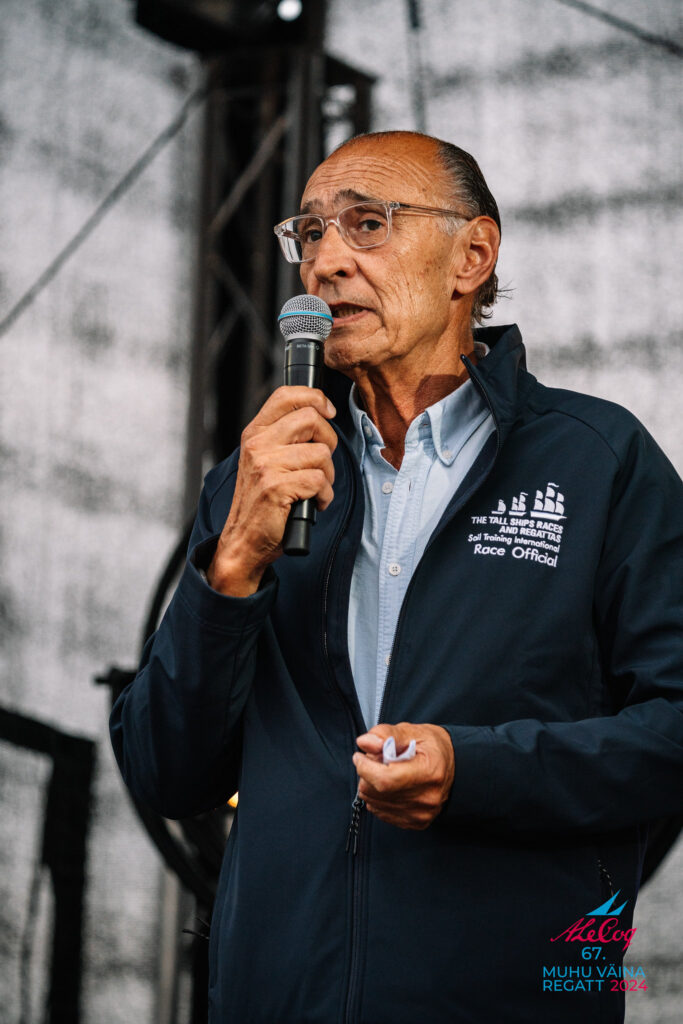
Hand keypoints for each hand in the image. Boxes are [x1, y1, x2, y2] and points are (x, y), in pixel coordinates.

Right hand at [207, 386, 337, 595]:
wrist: (244, 540)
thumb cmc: (261, 502)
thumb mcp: (265, 460)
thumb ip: (284, 436)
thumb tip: (321, 416)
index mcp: (255, 433)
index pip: (287, 395)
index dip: (315, 398)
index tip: (328, 413)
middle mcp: (258, 444)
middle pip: (311, 419)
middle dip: (328, 442)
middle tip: (321, 463)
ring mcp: (265, 465)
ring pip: (321, 453)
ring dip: (328, 476)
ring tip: (313, 489)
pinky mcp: (276, 487)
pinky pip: (320, 481)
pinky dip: (324, 496)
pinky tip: (311, 503)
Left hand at [352, 722, 454, 829]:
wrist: (458, 769)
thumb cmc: (434, 748)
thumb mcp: (413, 731)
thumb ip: (386, 734)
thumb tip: (365, 743)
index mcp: (428, 771)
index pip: (385, 779)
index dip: (365, 767)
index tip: (359, 756)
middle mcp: (426, 797)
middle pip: (376, 791)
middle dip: (367, 773)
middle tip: (377, 760)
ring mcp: (421, 813)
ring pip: (373, 802)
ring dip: (371, 785)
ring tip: (386, 772)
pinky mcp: (416, 822)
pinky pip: (380, 812)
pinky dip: (378, 797)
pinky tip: (390, 786)